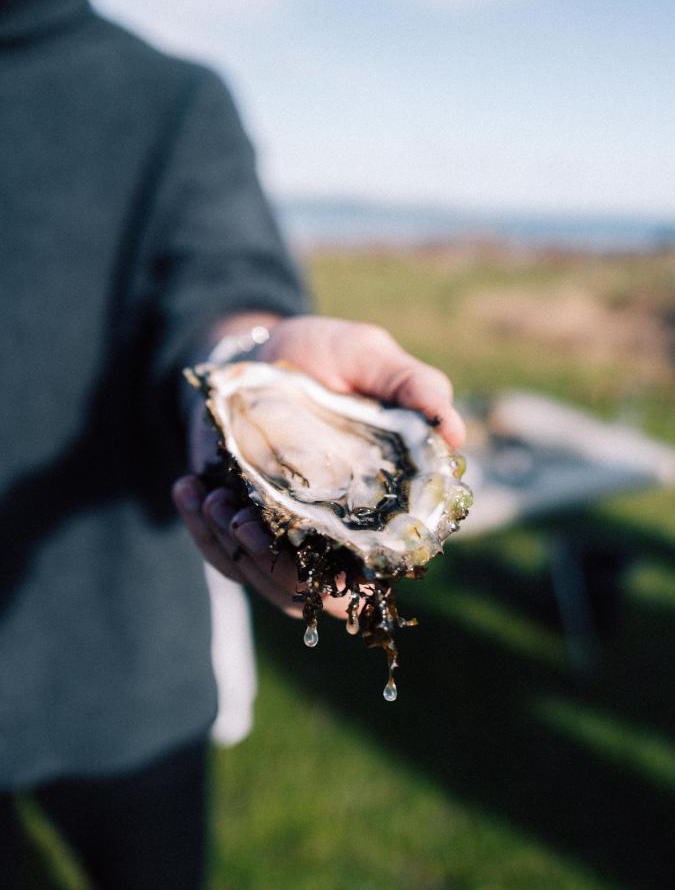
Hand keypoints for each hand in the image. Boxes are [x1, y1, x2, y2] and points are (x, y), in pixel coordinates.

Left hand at [172, 315, 464, 617]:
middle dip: (275, 573)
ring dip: (233, 552)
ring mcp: (286, 531)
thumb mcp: (368, 356)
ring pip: (266, 582)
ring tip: (212, 499)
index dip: (355, 574)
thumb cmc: (327, 354)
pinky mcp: (243, 521)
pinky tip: (189, 489)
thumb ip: (410, 385)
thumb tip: (453, 430)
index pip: (380, 564)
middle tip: (244, 523)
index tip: (318, 540)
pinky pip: (223, 554)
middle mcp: (336, 528)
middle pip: (315, 594)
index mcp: (380, 502)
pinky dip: (201, 532)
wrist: (260, 348)